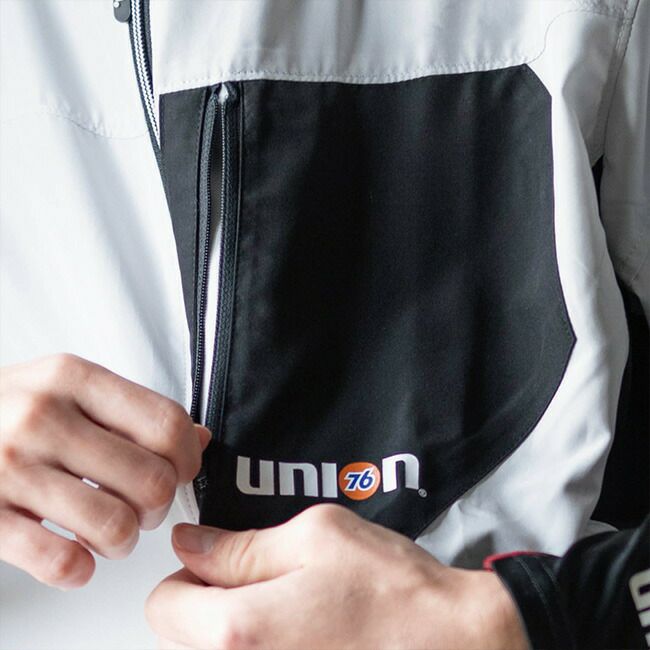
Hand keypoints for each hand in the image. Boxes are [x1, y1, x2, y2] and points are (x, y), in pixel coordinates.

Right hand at [0, 354, 209, 588]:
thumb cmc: (7, 407)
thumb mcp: (68, 386)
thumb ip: (133, 410)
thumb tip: (198, 439)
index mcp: (73, 378)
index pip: (166, 424)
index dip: (187, 459)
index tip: (180, 472)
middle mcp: (42, 417)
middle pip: (150, 480)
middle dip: (157, 507)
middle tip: (143, 508)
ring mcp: (9, 467)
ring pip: (115, 525)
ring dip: (124, 541)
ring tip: (112, 532)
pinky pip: (60, 561)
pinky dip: (80, 570)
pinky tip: (76, 557)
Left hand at [146, 504, 526, 649]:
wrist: (453, 643)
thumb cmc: (392, 590)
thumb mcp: (315, 536)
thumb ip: (241, 545)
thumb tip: (190, 544)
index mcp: (238, 630)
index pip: (161, 604)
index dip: (189, 573)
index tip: (223, 563)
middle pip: (184, 636)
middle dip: (212, 604)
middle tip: (269, 584)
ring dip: (241, 631)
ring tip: (296, 611)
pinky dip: (269, 648)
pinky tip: (310, 636)